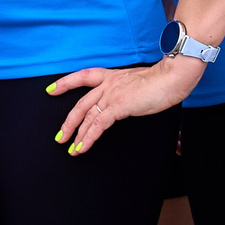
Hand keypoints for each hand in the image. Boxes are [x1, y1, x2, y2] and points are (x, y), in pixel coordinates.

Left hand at [50, 56, 202, 155]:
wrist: (172, 77)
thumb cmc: (163, 80)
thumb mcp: (139, 83)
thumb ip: (128, 91)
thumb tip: (128, 102)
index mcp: (113, 76)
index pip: (84, 76)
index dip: (66, 82)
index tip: (52, 89)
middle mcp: (109, 84)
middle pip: (80, 103)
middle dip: (68, 122)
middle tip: (60, 136)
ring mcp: (112, 95)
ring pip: (86, 116)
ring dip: (77, 135)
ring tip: (70, 148)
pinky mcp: (118, 106)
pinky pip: (98, 125)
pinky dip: (88, 138)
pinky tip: (82, 147)